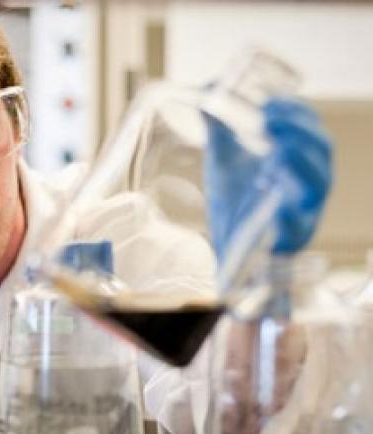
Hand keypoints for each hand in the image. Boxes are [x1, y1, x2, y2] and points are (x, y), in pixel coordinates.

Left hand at [203, 97, 331, 263]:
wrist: (225, 249)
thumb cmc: (233, 203)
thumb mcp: (223, 160)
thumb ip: (219, 127)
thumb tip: (208, 89)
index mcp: (297, 162)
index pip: (309, 129)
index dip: (295, 112)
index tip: (268, 101)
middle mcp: (307, 184)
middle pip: (321, 151)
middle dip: (298, 130)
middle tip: (268, 118)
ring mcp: (302, 212)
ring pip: (319, 185)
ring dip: (298, 162)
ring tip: (276, 149)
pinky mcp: (289, 241)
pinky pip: (297, 227)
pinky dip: (288, 214)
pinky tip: (274, 200)